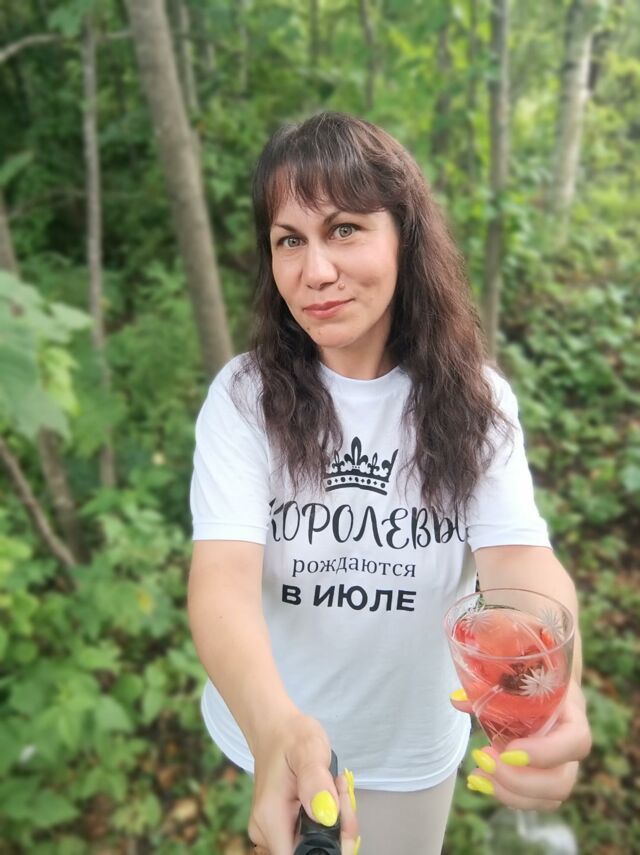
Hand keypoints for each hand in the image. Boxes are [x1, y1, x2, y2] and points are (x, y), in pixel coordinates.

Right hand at [249, 711, 358, 853]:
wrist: (276, 730)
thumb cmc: (291, 736)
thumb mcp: (308, 748)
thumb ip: (316, 781)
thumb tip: (328, 816)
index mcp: (270, 816)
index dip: (329, 848)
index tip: (341, 815)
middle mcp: (266, 832)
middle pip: (309, 854)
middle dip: (337, 833)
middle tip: (343, 794)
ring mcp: (272, 833)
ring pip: (312, 848)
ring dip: (335, 826)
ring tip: (337, 788)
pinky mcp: (282, 830)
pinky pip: (310, 839)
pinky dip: (328, 823)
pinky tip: (331, 795)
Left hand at [450, 680, 591, 809]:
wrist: (541, 678)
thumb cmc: (528, 674)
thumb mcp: (515, 674)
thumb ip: (488, 686)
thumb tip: (456, 699)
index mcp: (571, 711)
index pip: (576, 741)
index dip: (545, 753)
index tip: (508, 751)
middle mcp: (571, 744)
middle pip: (562, 781)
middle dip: (519, 781)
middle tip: (483, 760)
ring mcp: (561, 764)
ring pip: (550, 798)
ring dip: (510, 793)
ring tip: (477, 774)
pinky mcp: (546, 777)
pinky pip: (535, 799)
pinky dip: (505, 795)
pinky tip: (478, 781)